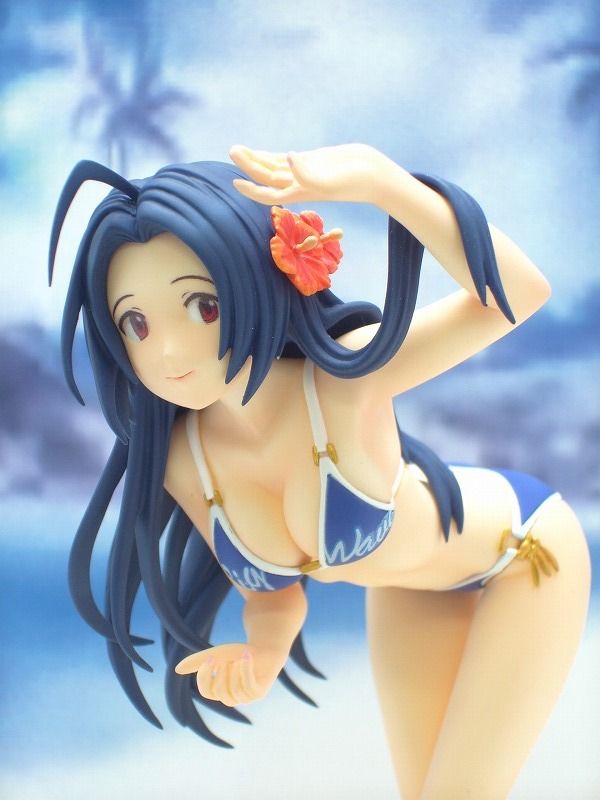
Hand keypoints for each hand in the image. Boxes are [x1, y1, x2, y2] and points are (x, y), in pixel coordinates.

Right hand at [175, 643, 283, 706]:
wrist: (265, 648)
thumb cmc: (239, 653)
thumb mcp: (217, 655)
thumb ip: (198, 661)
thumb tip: (176, 670)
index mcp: (220, 690)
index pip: (206, 691)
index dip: (205, 676)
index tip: (209, 658)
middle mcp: (232, 697)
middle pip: (219, 692)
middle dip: (222, 673)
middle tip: (227, 659)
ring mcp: (246, 697)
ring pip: (234, 691)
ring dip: (236, 671)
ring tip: (240, 658)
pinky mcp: (259, 693)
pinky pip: (249, 687)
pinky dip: (246, 670)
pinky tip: (246, 656)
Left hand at [229, 143, 388, 205]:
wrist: (374, 175)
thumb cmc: (356, 183)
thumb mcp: (331, 180)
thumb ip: (309, 174)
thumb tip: (289, 158)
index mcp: (301, 191)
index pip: (269, 193)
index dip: (252, 190)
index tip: (235, 182)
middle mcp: (299, 183)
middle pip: (267, 176)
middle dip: (248, 165)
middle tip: (233, 150)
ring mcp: (305, 171)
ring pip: (274, 167)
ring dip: (256, 159)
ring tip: (237, 149)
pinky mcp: (313, 160)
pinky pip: (286, 160)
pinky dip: (271, 156)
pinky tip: (260, 152)